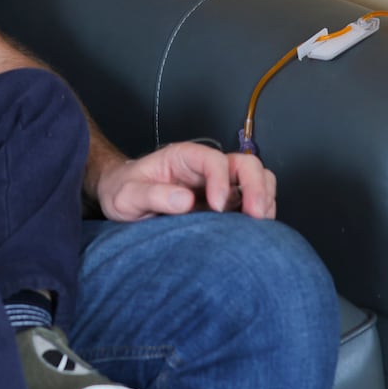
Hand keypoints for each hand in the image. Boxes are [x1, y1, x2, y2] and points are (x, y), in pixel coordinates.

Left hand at [94, 141, 276, 222]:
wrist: (122, 199)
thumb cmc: (123, 191)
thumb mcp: (127, 194)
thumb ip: (152, 196)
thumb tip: (185, 200)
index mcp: (184, 157)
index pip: (214, 160)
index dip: (220, 181)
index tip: (215, 208)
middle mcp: (206, 167)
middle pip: (246, 164)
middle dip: (257, 187)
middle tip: (256, 216)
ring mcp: (219, 184)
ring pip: (257, 179)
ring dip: (265, 198)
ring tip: (261, 224)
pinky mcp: (224, 204)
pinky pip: (254, 201)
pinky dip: (262, 212)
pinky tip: (256, 231)